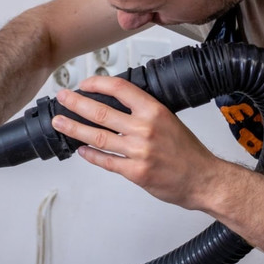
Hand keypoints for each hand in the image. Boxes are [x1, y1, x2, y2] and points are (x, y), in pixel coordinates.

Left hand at [51, 76, 222, 210]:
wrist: (203, 179)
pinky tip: (80, 150)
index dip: (98, 84)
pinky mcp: (135, 172)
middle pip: (101, 112)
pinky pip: (106, 161)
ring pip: (97, 137)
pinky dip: (91, 155)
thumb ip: (144, 113)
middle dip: (76, 104)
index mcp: (154, 111)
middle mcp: (145, 129)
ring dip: (74, 128)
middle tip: (62, 98)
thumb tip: (117, 106)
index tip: (84, 84)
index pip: (120, 89)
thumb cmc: (188, 152)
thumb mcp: (169, 120)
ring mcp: (138, 151)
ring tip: (60, 122)